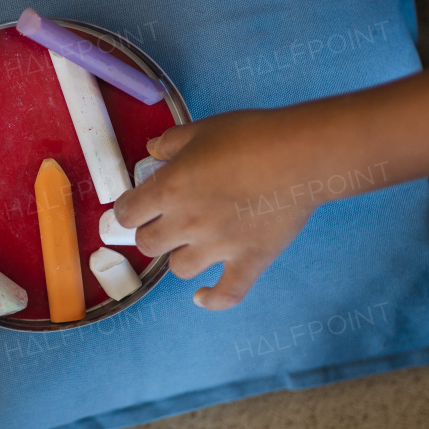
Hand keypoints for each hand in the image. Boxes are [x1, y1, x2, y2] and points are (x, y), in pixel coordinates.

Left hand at [112, 109, 323, 309]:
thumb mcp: (202, 129)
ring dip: (181, 257)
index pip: (127, 214)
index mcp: (170, 189)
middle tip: (165, 222)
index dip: (128, 211)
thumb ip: (171, 142)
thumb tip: (152, 150)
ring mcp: (218, 247)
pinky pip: (225, 294)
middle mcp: (187, 223)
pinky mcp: (249, 262)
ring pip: (179, 269)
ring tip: (192, 244)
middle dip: (152, 233)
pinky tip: (203, 296)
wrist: (301, 156)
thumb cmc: (252, 136)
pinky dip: (213, 299)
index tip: (136, 207)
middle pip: (148, 244)